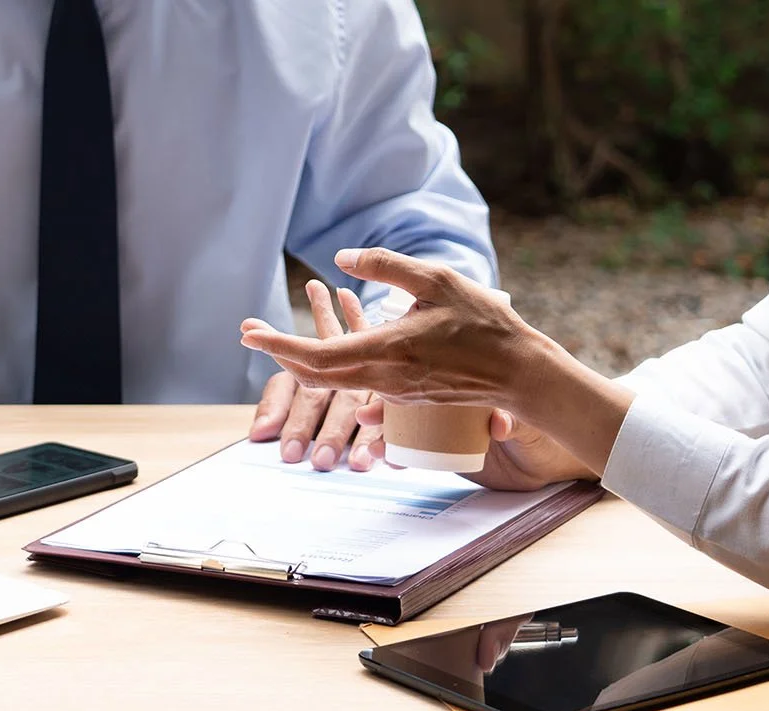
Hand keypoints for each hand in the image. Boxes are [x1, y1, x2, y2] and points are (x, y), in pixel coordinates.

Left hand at [240, 247, 636, 475]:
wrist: (520, 372)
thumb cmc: (484, 322)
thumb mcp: (436, 279)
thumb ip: (386, 265)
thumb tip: (343, 257)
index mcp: (386, 350)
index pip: (315, 355)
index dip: (276, 345)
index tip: (248, 332)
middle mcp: (383, 378)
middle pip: (315, 376)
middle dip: (278, 354)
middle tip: (251, 334)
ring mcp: (393, 392)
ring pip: (334, 383)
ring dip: (302, 361)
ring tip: (278, 340)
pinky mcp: (404, 395)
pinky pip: (356, 386)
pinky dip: (333, 370)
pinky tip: (326, 353)